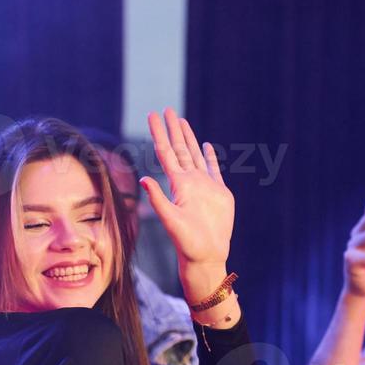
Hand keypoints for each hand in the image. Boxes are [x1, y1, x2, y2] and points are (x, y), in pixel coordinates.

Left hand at [141, 108, 234, 270]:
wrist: (207, 256)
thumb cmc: (187, 243)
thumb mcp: (171, 220)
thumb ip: (159, 199)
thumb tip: (144, 179)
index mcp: (178, 184)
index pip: (166, 152)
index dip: (159, 133)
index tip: (152, 115)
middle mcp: (190, 182)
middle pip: (179, 148)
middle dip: (172, 129)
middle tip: (166, 109)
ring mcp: (205, 186)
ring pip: (195, 154)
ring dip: (188, 138)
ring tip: (181, 121)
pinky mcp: (220, 193)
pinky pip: (214, 169)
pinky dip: (210, 156)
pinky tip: (206, 145)